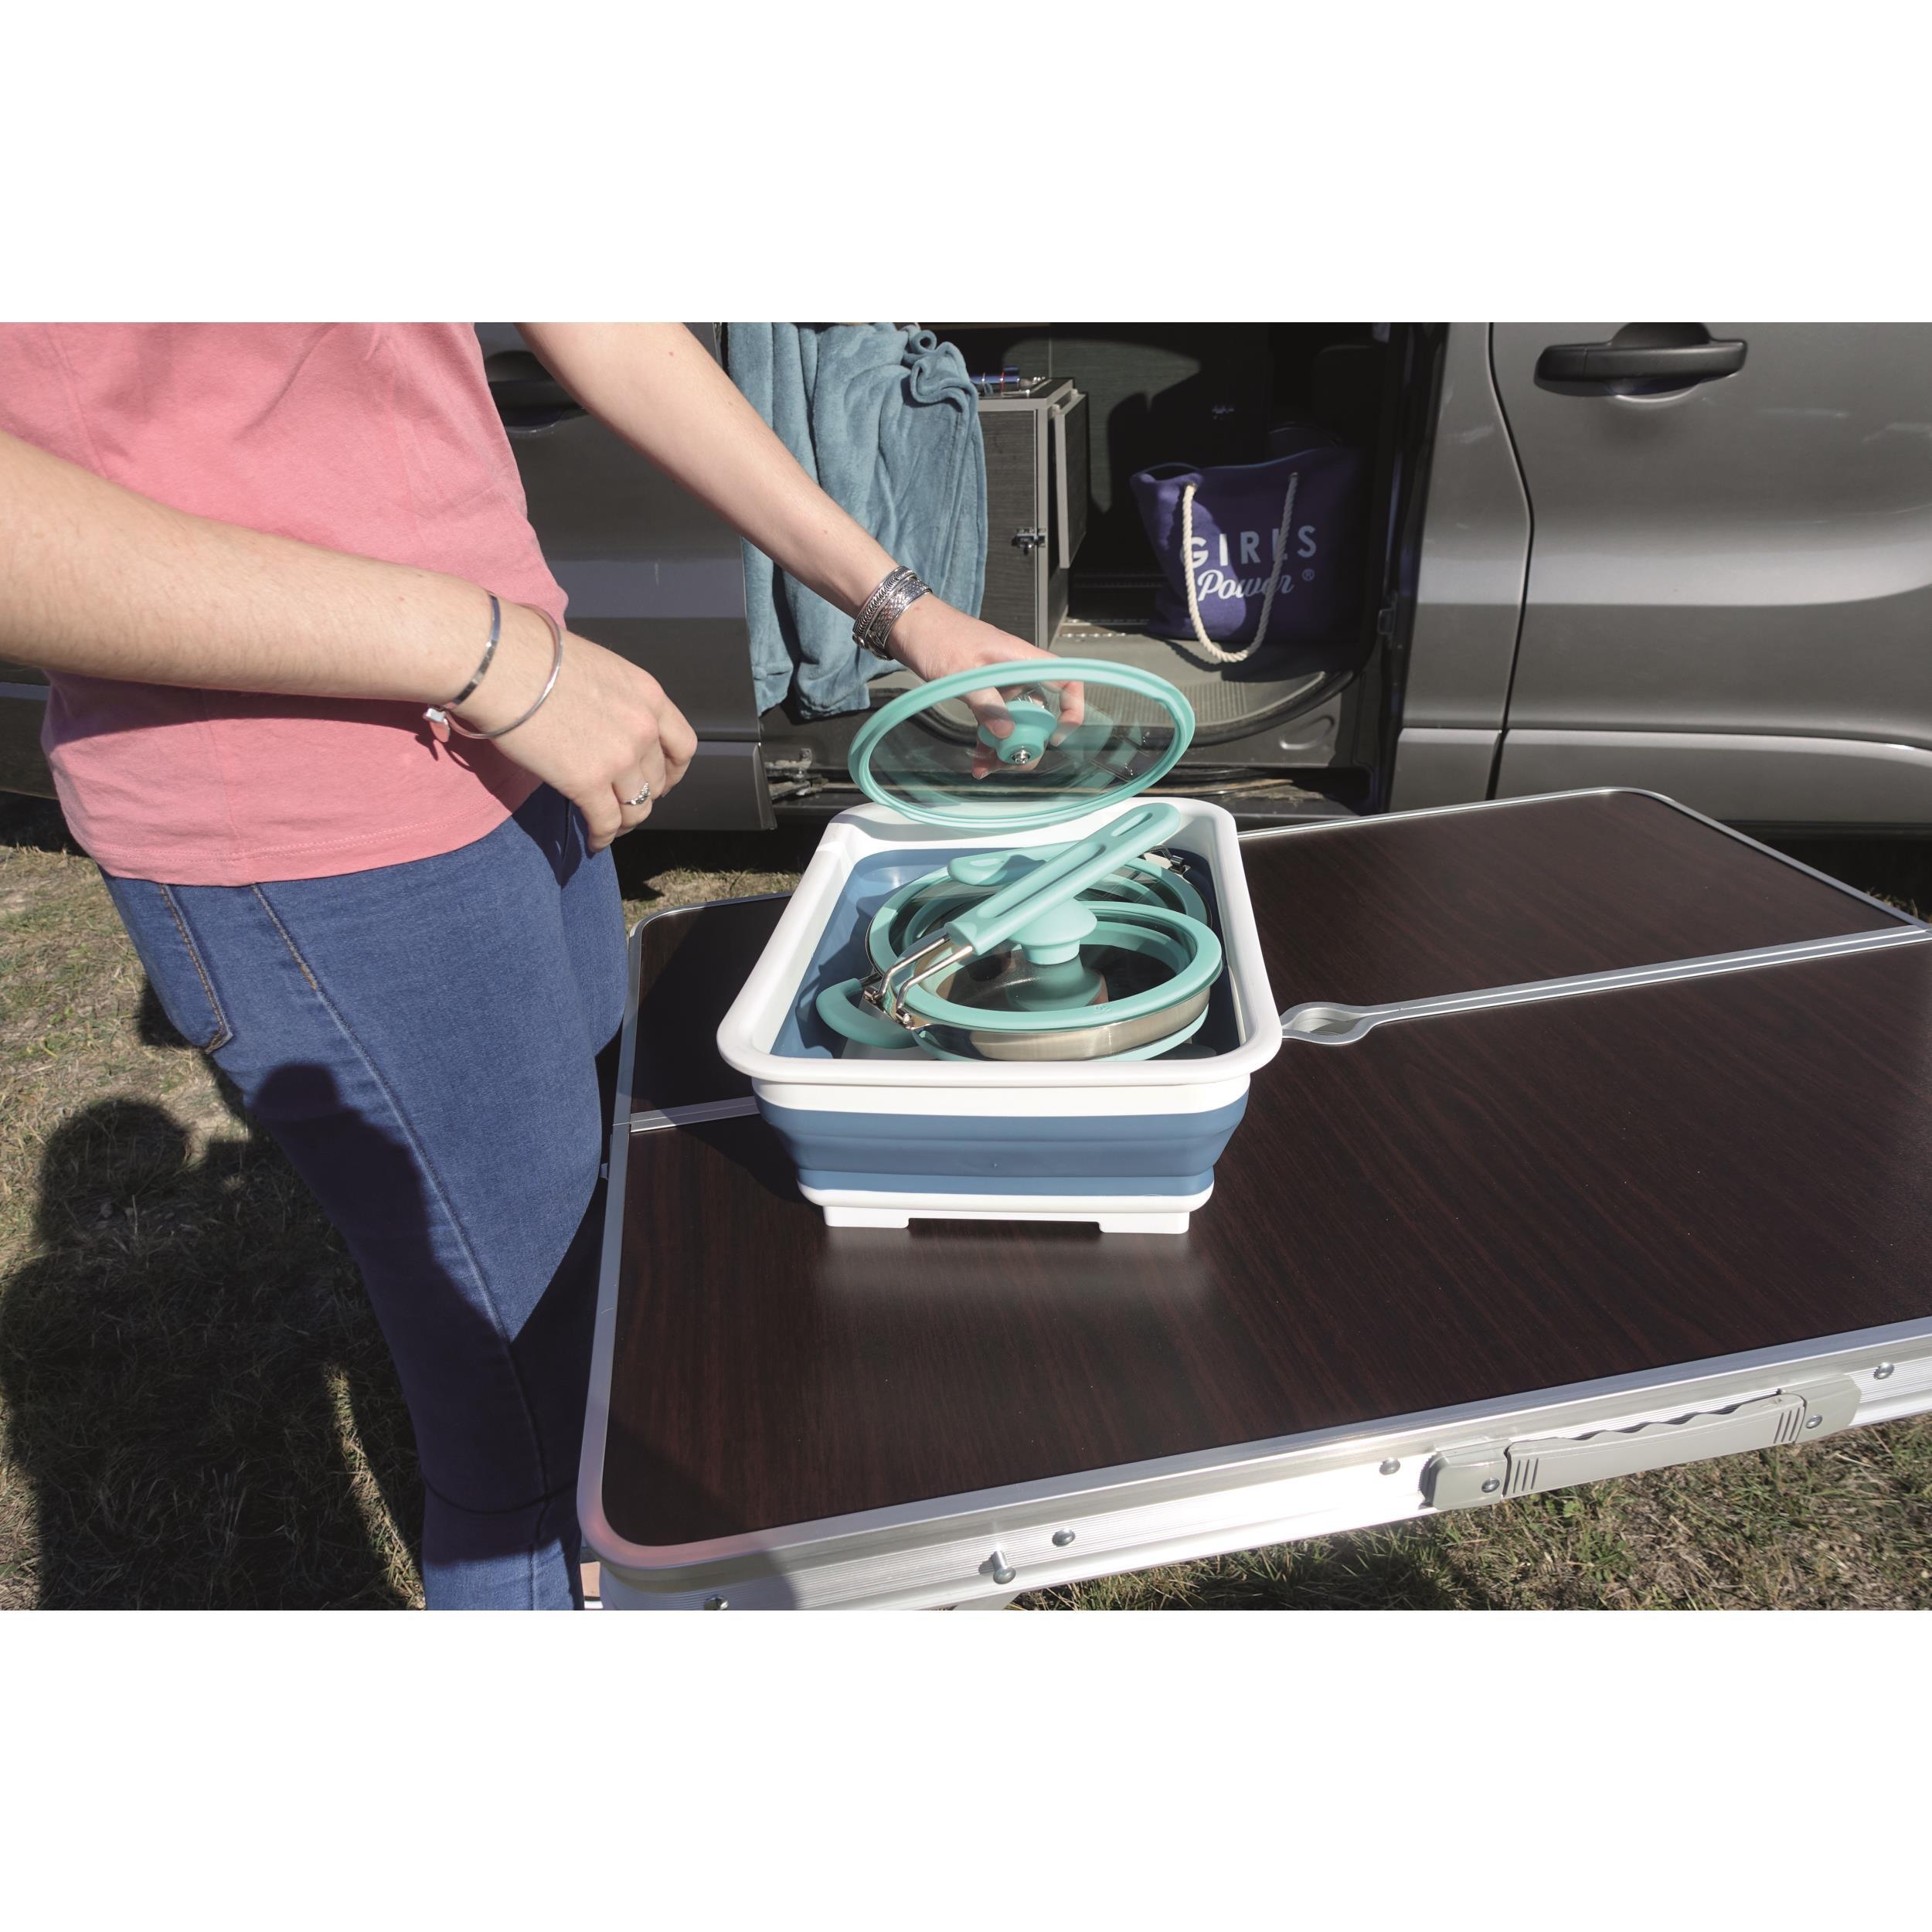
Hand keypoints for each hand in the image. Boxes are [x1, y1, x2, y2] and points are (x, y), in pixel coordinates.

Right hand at [459, 604, 696, 851]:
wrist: (501, 663)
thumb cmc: (535, 654)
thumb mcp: (597, 669)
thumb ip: (615, 701)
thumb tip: (604, 724)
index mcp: (649, 696)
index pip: (682, 745)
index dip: (673, 770)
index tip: (661, 781)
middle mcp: (644, 728)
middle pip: (657, 780)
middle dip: (643, 796)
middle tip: (625, 804)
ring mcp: (620, 758)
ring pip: (637, 808)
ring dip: (625, 822)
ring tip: (610, 827)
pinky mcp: (588, 783)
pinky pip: (606, 822)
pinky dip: (602, 837)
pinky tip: (593, 841)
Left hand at [886, 597, 1085, 777]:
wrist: (908, 624)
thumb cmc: (936, 635)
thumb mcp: (962, 672)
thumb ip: (987, 703)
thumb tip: (1007, 732)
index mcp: (1021, 659)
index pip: (1066, 679)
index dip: (1072, 708)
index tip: (1058, 735)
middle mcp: (1016, 672)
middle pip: (1040, 711)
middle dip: (1030, 740)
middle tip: (1014, 761)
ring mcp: (999, 683)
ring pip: (1015, 720)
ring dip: (1005, 746)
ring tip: (989, 766)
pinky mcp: (982, 691)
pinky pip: (994, 720)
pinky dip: (988, 740)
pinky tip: (978, 759)